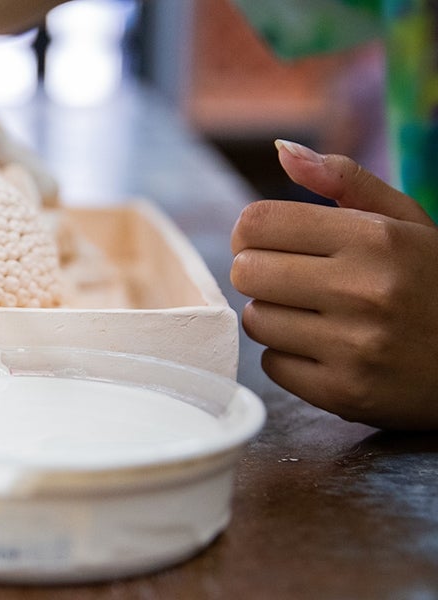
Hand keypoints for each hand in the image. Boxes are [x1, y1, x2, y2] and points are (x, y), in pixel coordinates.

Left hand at [231, 140, 437, 429]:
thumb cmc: (434, 282)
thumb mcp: (406, 221)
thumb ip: (343, 180)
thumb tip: (282, 150)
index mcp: (374, 237)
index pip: (255, 223)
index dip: (250, 234)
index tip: (269, 244)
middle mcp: (364, 290)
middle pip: (244, 272)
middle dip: (259, 274)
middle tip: (292, 281)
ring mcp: (354, 346)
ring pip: (254, 320)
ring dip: (274, 317)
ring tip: (316, 316)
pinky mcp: (344, 393)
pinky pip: (271, 366)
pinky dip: (289, 358)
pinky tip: (326, 351)